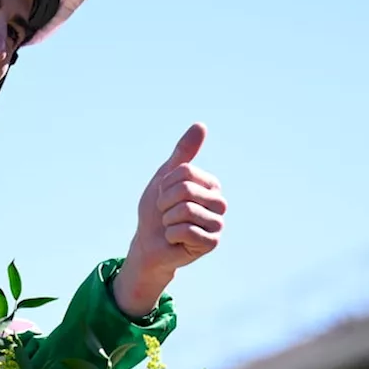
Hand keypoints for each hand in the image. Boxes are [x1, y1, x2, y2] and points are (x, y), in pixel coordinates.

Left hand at [115, 123, 226, 316]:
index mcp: (211, 184)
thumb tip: (201, 125)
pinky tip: (176, 240)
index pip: (184, 173)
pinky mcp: (212, 243)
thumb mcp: (166, 176)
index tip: (164, 195)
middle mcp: (219, 203)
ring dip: (168, 219)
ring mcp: (217, 224)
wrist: (149, 242)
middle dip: (165, 202)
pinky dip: (172, 235)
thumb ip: (183, 153)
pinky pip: (186, 231)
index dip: (165, 185)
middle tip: (166, 213)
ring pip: (186, 211)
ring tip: (171, 226)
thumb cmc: (158, 209)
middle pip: (185, 190)